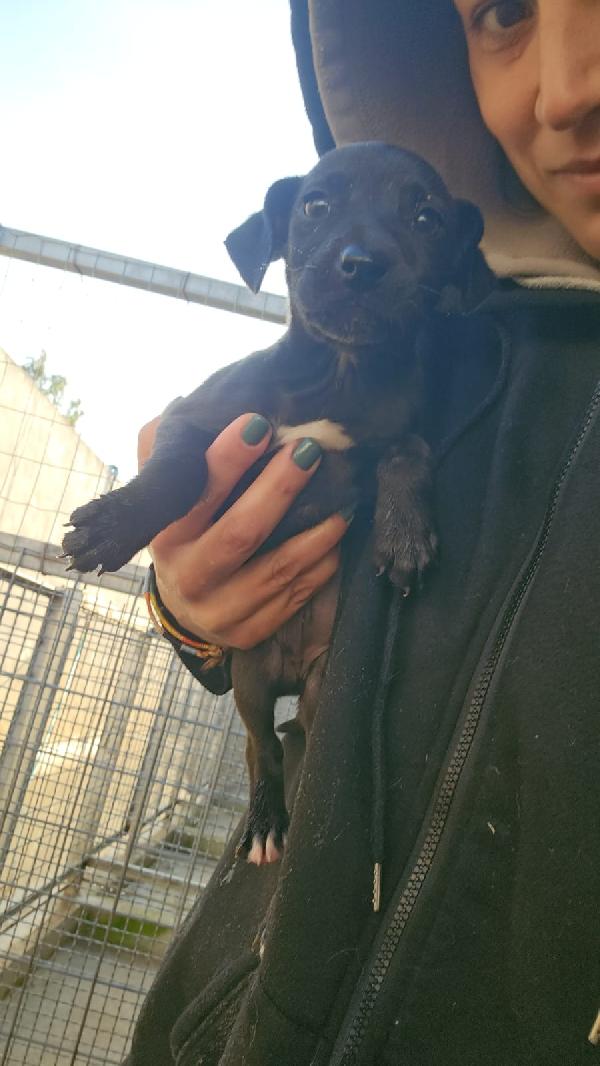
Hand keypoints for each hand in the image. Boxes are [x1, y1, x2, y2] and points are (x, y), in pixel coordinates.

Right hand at [138, 413, 350, 649]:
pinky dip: (321, 566)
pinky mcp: (248, 632)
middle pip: (240, 533)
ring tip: (342, 501)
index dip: (227, 459)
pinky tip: (336, 539)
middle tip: (310, 451)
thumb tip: (176, 414)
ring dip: (315, 533)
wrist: (187, 608)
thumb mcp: (168, 498)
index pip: (197, 495)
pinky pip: (294, 597)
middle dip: (279, 489)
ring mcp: (219, 610)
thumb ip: (165, 456)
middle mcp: (189, 577)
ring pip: (277, 570)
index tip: (258, 424)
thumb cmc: (188, 534)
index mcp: (166, 536)